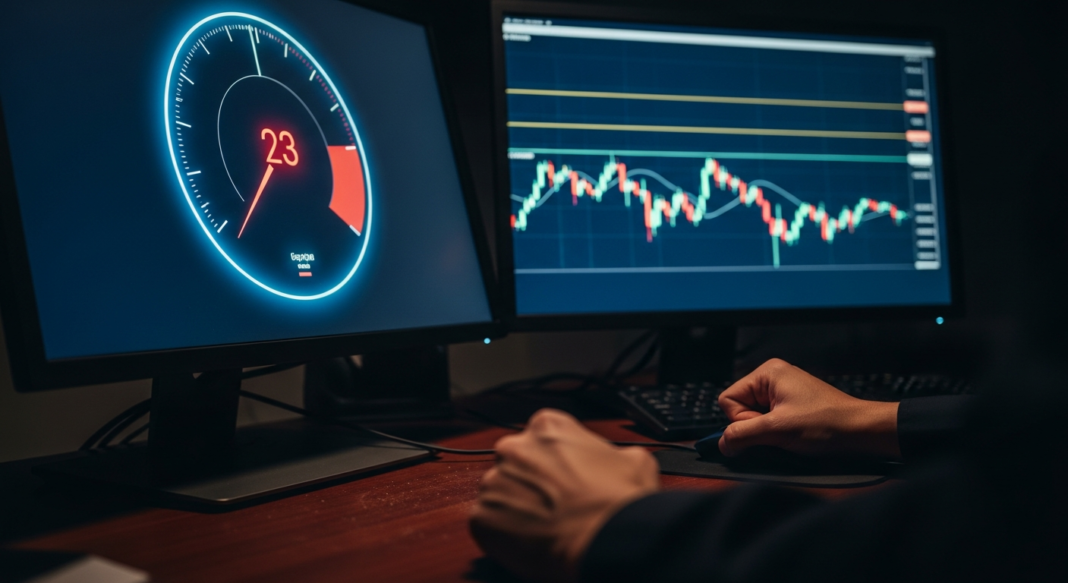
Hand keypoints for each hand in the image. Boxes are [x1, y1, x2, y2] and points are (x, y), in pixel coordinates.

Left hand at [470, 409, 659, 582]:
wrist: (604, 541)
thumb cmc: (618, 502)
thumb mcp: (634, 460)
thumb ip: (611, 453)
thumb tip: (614, 463)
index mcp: (547, 426)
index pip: (542, 438)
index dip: (556, 462)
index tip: (565, 479)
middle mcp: (514, 448)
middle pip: (515, 463)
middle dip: (530, 482)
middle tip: (553, 505)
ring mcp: (494, 482)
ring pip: (499, 493)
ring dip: (515, 508)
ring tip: (544, 527)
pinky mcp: (481, 517)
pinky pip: (487, 524)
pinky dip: (503, 534)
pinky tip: (529, 543)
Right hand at [718, 359, 899, 458]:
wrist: (861, 431)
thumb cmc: (826, 423)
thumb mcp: (777, 430)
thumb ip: (742, 435)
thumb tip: (722, 444)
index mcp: (767, 373)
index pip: (728, 399)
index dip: (741, 420)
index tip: (765, 429)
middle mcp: (773, 378)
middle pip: (740, 408)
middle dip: (755, 427)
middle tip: (779, 434)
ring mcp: (783, 391)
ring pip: (755, 418)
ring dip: (767, 432)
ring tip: (789, 435)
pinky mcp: (792, 405)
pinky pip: (769, 421)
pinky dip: (776, 433)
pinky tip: (793, 436)